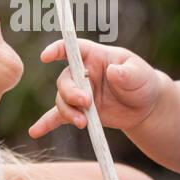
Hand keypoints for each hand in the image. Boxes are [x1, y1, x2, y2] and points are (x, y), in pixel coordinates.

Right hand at [27, 39, 163, 137]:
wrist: (144, 107)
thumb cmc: (142, 81)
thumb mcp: (140, 74)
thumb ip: (127, 73)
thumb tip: (113, 72)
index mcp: (95, 56)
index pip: (73, 48)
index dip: (58, 49)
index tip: (46, 56)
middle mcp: (82, 73)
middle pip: (65, 80)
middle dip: (71, 93)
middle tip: (86, 104)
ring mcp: (79, 93)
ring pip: (62, 100)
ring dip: (68, 111)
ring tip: (83, 123)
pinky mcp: (79, 111)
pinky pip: (58, 117)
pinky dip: (47, 123)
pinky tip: (35, 131)